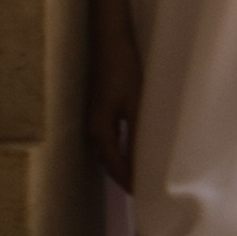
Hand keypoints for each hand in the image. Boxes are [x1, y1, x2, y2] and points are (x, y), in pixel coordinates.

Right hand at [85, 39, 141, 191]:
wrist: (108, 39)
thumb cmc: (123, 69)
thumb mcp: (135, 103)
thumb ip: (138, 134)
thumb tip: (143, 163)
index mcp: (99, 130)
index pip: (115, 166)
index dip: (129, 182)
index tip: (144, 196)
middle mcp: (91, 128)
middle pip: (108, 162)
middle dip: (124, 176)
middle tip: (145, 188)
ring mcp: (92, 118)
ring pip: (107, 150)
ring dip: (121, 163)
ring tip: (141, 173)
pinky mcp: (97, 108)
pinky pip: (108, 138)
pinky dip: (120, 148)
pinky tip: (133, 148)